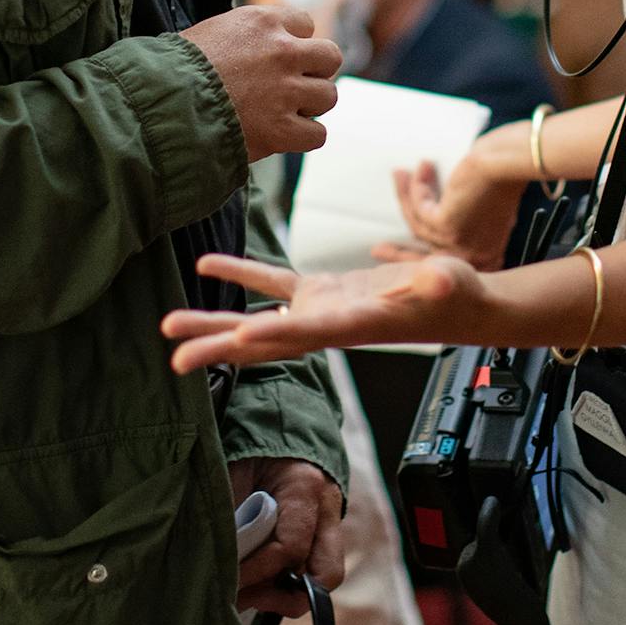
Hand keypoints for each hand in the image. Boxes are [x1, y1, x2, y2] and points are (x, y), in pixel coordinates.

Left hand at [164, 250, 491, 375]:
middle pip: (264, 341)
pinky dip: (241, 275)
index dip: (273, 333)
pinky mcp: (322, 293)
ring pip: (257, 319)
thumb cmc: (457, 295)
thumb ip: (438, 281)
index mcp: (352, 325)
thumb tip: (436, 278)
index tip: (238, 337)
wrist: (457, 304)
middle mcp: (326, 326)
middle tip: (175, 357)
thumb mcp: (451, 282)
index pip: (308, 332)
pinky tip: (208, 267)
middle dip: (220, 348)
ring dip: (214, 323)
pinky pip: (273, 284)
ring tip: (168, 325)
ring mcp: (320, 311)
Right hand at [179, 6, 342, 160]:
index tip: (280, 58)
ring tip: (285, 112)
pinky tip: (285, 136)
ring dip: (311, 106)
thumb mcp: (209, 33)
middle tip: (293, 86)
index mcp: (262, 21)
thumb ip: (243, 36)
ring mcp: (285, 91)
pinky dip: (305, 138)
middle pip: (330, 56)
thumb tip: (255, 47)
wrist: (158, 105)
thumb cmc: (172, 69)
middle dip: (315, 71)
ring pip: (328, 95)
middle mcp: (281, 51)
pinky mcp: (281, 129)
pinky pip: (318, 134)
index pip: (306, 23)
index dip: (295, 42)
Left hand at [227, 456, 344, 616]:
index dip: (258, 571)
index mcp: (305, 489)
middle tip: (248, 596)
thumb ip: (231, 512)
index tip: (230, 580)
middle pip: (326, 574)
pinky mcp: (326, 536)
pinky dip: (289, 583)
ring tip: (250, 594)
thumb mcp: (237, 472)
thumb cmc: (257, 450)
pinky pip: (315, 570)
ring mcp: (332, 525)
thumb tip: (218, 558)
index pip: (290, 546)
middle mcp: (328, 511)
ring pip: (325, 577)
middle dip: (287, 596)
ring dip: (289, 593)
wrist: (285, 429)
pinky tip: (259, 583)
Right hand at [393, 149, 528, 269]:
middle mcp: (474, 256)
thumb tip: (439, 214)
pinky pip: (420, 208)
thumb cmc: (506, 174)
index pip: (447, 266)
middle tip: (377, 249)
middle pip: (425, 257)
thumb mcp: (487, 205)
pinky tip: (422, 167)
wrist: (510, 160)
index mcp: (487, 255)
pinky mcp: (447, 226)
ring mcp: (460, 244)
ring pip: (418, 227)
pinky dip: (417, 186)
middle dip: (398, 254)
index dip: (418, 261)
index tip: (399, 255)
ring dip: (405, 197)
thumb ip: (468, 219)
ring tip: (399, 173)